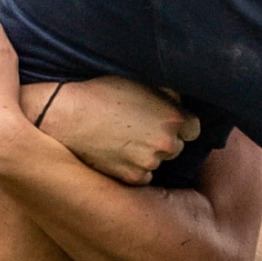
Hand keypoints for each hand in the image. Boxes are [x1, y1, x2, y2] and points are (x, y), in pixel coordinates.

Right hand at [39, 75, 200, 185]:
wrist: (67, 115)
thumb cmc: (101, 92)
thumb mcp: (140, 82)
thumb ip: (166, 95)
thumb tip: (179, 102)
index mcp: (172, 118)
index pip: (194, 129)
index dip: (180, 125)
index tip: (165, 122)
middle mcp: (166, 144)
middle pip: (176, 147)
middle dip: (163, 140)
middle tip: (139, 129)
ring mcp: (149, 163)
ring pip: (157, 162)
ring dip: (147, 155)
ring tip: (123, 140)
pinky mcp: (132, 178)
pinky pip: (142, 176)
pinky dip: (134, 169)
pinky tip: (116, 154)